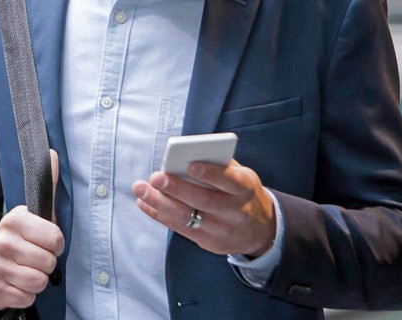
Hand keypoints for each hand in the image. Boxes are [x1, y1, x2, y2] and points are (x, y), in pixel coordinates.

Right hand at [0, 150, 63, 309]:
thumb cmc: (22, 240)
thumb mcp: (36, 213)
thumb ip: (47, 185)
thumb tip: (53, 153)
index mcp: (14, 220)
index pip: (55, 238)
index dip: (56, 243)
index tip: (47, 241)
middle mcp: (1, 242)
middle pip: (48, 263)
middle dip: (47, 264)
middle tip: (36, 258)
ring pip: (38, 282)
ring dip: (38, 281)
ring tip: (28, 270)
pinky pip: (27, 298)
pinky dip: (27, 295)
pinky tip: (18, 284)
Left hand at [132, 159, 274, 257]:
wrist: (261, 230)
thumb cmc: (242, 193)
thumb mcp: (242, 177)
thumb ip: (218, 167)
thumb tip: (184, 157)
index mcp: (245, 188)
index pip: (229, 181)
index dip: (210, 174)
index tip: (190, 165)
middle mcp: (236, 211)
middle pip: (203, 201)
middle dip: (176, 189)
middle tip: (155, 177)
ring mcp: (222, 230)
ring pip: (187, 217)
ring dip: (160, 203)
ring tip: (141, 190)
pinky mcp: (210, 243)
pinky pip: (181, 229)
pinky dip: (160, 215)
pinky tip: (144, 203)